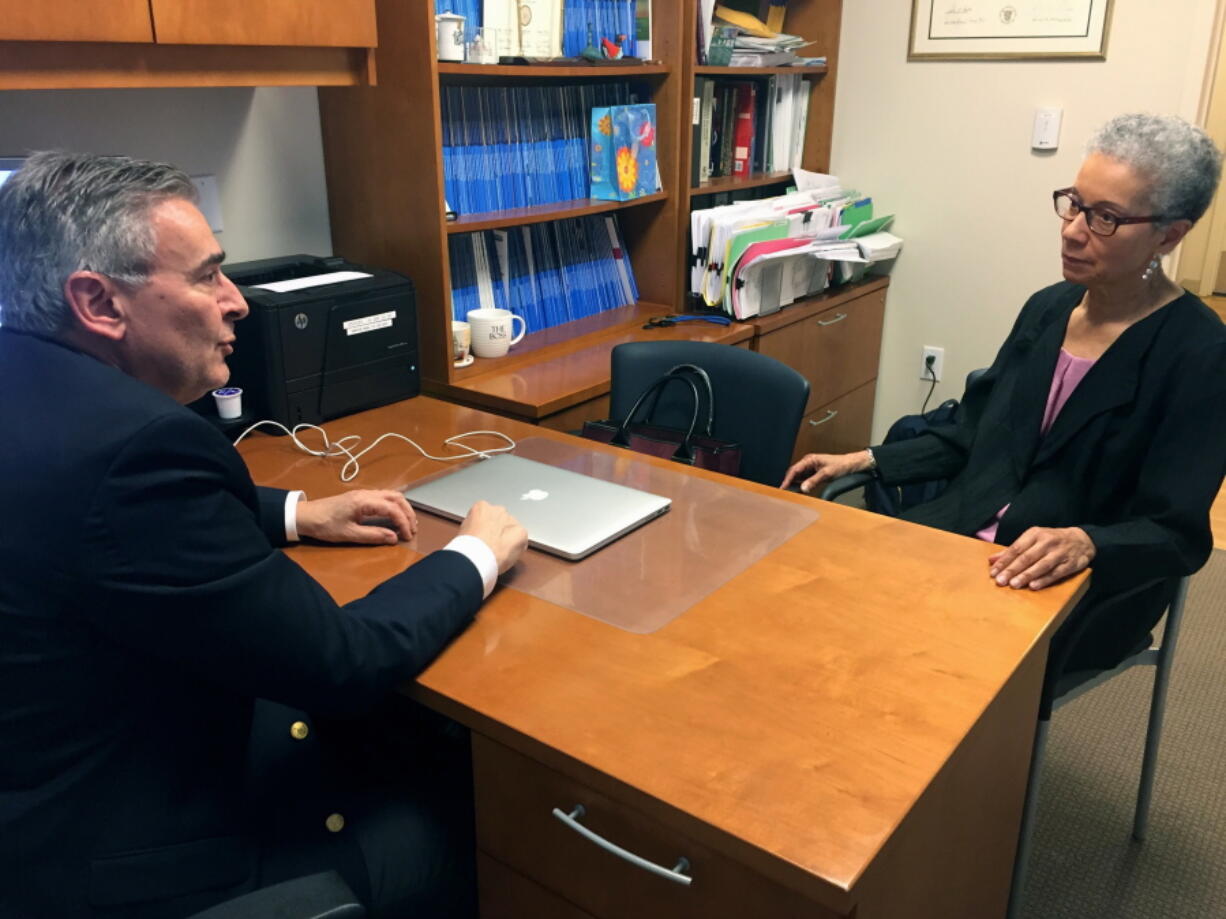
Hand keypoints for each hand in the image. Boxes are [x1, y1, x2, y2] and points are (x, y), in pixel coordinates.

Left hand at [296, 490, 417, 545]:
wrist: (305, 516)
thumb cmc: (324, 525)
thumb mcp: (349, 534)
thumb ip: (373, 535)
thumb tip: (393, 538)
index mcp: (364, 502)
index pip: (392, 509)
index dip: (403, 522)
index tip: (408, 536)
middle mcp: (366, 494)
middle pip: (396, 497)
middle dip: (408, 513)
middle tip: (413, 529)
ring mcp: (363, 493)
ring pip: (391, 495)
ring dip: (402, 508)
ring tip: (407, 523)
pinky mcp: (359, 497)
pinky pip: (383, 497)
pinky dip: (393, 506)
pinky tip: (394, 517)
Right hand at [459, 500, 527, 573]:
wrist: (475, 556)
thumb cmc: (466, 547)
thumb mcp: (464, 531)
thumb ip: (474, 527)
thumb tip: (479, 534)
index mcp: (481, 507)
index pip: (486, 515)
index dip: (484, 527)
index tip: (482, 536)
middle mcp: (497, 509)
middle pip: (501, 519)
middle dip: (498, 530)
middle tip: (492, 545)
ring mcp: (510, 519)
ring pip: (512, 528)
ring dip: (508, 538)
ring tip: (498, 552)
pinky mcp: (521, 532)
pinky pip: (521, 539)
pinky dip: (517, 547)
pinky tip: (507, 554)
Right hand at [781, 450, 873, 493]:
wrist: (851, 464)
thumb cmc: (841, 465)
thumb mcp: (827, 474)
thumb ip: (814, 481)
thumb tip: (803, 488)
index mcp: (810, 459)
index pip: (794, 469)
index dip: (787, 479)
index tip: (783, 487)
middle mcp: (809, 462)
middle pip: (794, 472)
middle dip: (789, 481)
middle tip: (784, 492)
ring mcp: (811, 467)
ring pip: (799, 476)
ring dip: (795, 483)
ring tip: (790, 492)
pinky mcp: (815, 472)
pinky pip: (805, 478)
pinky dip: (801, 484)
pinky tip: (800, 490)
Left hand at [987, 526, 1095, 589]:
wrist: (1082, 539)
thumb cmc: (1051, 541)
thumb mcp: (1032, 539)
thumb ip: (1012, 550)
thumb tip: (991, 560)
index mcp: (1035, 534)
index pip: (1016, 548)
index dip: (1004, 561)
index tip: (993, 573)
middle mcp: (1047, 542)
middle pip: (1027, 557)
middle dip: (1012, 570)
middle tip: (1000, 581)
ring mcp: (1059, 552)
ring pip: (1041, 565)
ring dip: (1027, 575)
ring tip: (1014, 585)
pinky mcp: (1071, 563)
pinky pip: (1056, 573)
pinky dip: (1044, 580)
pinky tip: (1034, 586)